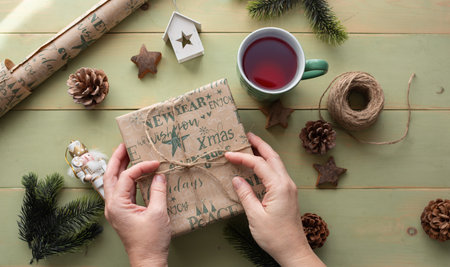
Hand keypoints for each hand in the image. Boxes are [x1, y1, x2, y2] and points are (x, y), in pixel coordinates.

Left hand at [104, 143, 169, 266]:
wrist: (148, 260)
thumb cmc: (151, 241)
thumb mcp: (158, 213)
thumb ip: (158, 191)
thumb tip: (159, 175)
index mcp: (117, 205)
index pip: (127, 177)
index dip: (141, 167)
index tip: (156, 163)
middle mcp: (112, 206)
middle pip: (110, 176)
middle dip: (117, 159)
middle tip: (126, 144)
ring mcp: (116, 210)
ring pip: (114, 183)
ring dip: (120, 168)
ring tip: (128, 154)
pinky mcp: (122, 213)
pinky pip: (122, 191)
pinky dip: (127, 180)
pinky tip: (135, 174)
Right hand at [225, 133, 324, 266]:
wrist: (293, 250)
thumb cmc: (275, 236)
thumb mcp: (255, 216)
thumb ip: (246, 195)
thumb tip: (237, 179)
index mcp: (279, 187)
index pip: (259, 164)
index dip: (242, 157)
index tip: (227, 154)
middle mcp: (287, 183)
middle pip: (273, 157)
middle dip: (259, 144)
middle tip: (246, 135)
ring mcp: (289, 188)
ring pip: (277, 163)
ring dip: (265, 152)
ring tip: (251, 145)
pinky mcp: (288, 194)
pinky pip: (277, 172)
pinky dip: (268, 164)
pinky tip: (259, 165)